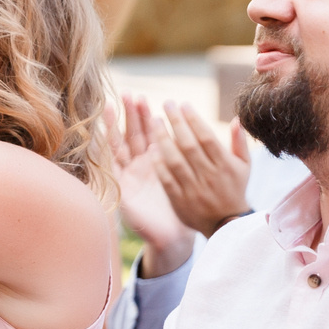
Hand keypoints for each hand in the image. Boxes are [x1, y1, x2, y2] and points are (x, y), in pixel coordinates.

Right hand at [109, 96, 192, 276]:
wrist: (173, 235)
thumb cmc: (186, 206)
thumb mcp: (196, 176)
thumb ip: (203, 152)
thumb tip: (226, 124)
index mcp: (160, 159)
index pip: (152, 132)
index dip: (148, 115)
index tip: (145, 97)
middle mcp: (143, 164)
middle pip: (134, 133)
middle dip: (131, 114)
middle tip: (129, 93)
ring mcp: (131, 174)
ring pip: (121, 145)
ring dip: (114, 126)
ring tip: (109, 105)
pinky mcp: (123, 187)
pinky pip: (112, 165)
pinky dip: (107, 149)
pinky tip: (101, 134)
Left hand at [154, 100, 250, 237]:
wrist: (228, 225)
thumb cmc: (235, 189)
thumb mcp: (244, 167)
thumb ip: (239, 142)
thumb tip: (235, 119)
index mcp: (224, 165)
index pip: (206, 137)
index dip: (193, 119)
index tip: (182, 104)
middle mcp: (209, 175)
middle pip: (188, 145)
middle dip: (176, 122)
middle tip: (166, 104)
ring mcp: (194, 189)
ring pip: (175, 160)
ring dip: (163, 139)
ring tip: (154, 121)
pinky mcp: (180, 201)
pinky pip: (167, 180)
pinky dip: (159, 164)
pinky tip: (151, 148)